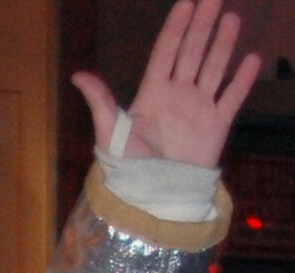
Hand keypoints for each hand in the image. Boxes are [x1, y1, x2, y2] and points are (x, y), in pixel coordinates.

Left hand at [71, 0, 259, 167]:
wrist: (153, 195)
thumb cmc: (127, 167)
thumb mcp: (109, 132)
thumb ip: (100, 102)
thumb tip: (79, 75)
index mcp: (151, 93)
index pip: (166, 52)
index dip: (177, 27)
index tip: (187, 3)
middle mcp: (177, 95)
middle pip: (193, 53)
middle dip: (203, 26)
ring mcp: (198, 108)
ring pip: (214, 69)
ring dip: (223, 44)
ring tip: (231, 18)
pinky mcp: (216, 125)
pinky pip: (232, 97)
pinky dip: (242, 80)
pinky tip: (251, 59)